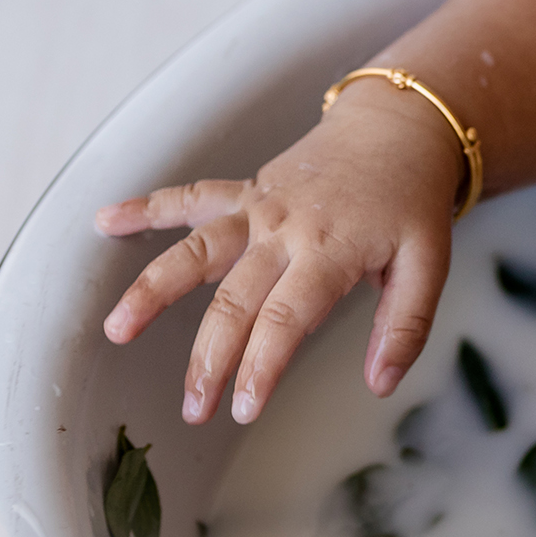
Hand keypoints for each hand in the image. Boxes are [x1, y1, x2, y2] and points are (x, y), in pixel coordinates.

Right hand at [94, 84, 463, 424]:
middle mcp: (286, 229)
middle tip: (193, 409)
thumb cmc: (411, 201)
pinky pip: (191, 197)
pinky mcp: (247, 190)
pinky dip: (147, 206)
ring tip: (117, 328)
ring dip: (154, 289)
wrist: (399, 126)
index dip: (260, 367)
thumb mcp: (430, 264)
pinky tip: (105, 220)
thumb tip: (380, 384)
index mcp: (331, 250)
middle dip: (209, 359)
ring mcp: (260, 207)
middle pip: (234, 300)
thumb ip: (406, 326)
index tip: (243, 409)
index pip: (285, 319)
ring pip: (196, 249)